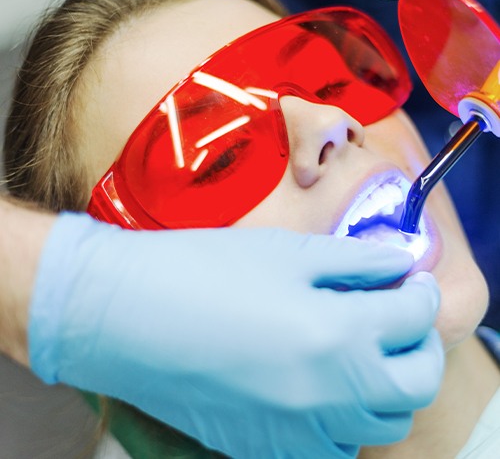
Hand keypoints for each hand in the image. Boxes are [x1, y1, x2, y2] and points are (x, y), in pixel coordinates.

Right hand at [30, 213, 442, 457]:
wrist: (128, 315)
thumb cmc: (202, 270)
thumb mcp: (286, 252)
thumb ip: (353, 261)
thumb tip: (396, 264)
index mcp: (337, 335)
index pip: (413, 319)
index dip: (421, 295)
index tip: (413, 282)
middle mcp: (328, 396)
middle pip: (413, 385)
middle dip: (421, 349)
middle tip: (402, 319)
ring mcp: (297, 432)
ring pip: (377, 425)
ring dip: (386, 387)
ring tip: (365, 352)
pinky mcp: (263, 447)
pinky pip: (331, 447)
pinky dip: (344, 419)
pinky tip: (321, 387)